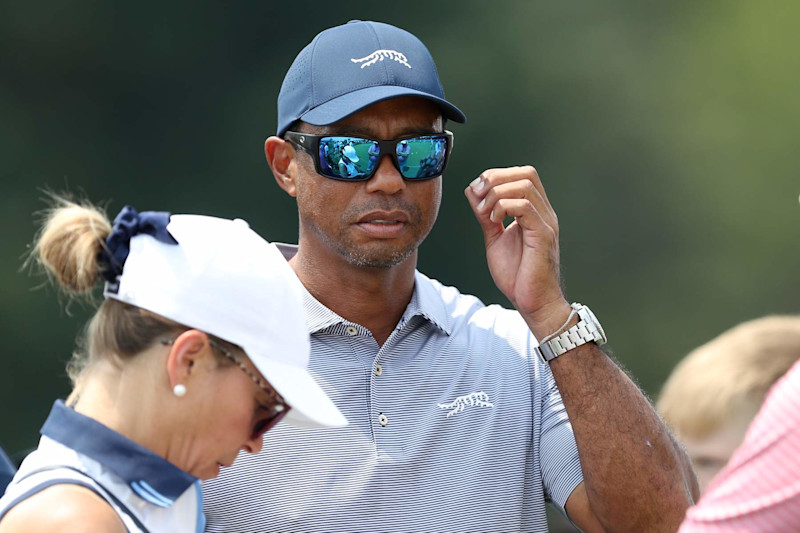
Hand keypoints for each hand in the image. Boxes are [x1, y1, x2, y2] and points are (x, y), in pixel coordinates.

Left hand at [464, 166, 570, 334]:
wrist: (533, 303)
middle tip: (477, 196)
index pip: (522, 175)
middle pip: (526, 173)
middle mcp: (544, 213)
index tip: (475, 191)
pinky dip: (503, 207)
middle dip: (496, 178)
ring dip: (496, 193)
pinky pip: (525, 207)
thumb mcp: (494, 238)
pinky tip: (493, 220)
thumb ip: (486, 215)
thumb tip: (473, 191)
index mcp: (534, 212)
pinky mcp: (543, 235)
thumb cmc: (518, 275)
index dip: (496, 175)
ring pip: (525, 186)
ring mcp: (546, 222)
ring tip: (484, 212)